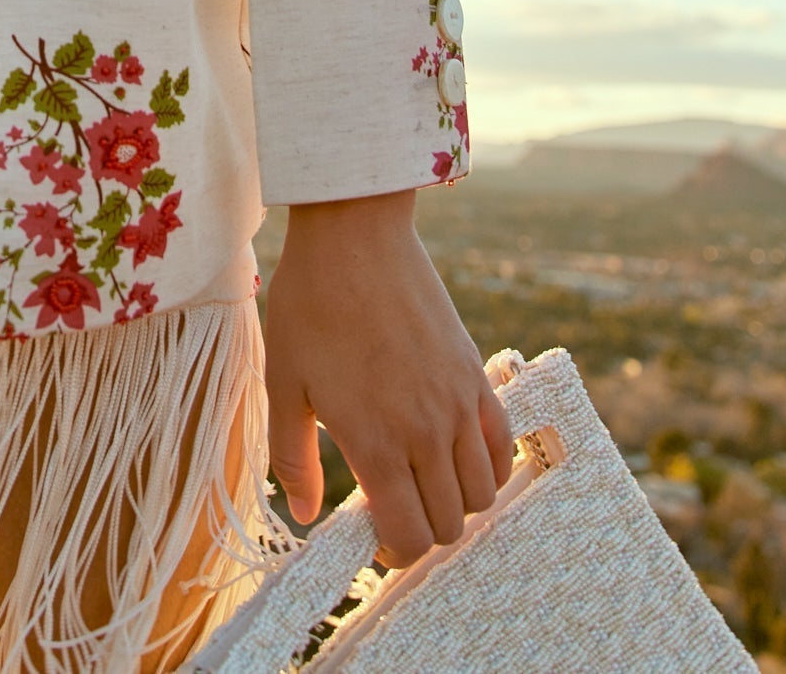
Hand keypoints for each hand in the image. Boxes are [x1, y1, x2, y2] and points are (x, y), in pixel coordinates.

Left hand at [263, 190, 513, 566]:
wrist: (354, 235)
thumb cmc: (309, 304)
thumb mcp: (284, 382)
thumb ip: (293, 457)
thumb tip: (303, 515)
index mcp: (377, 441)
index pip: (409, 537)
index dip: (390, 551)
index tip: (369, 530)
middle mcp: (428, 432)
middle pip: (448, 525)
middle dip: (420, 529)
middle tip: (390, 502)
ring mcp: (459, 404)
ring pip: (481, 495)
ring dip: (453, 502)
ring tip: (418, 477)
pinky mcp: (476, 376)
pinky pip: (501, 447)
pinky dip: (486, 466)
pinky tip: (453, 452)